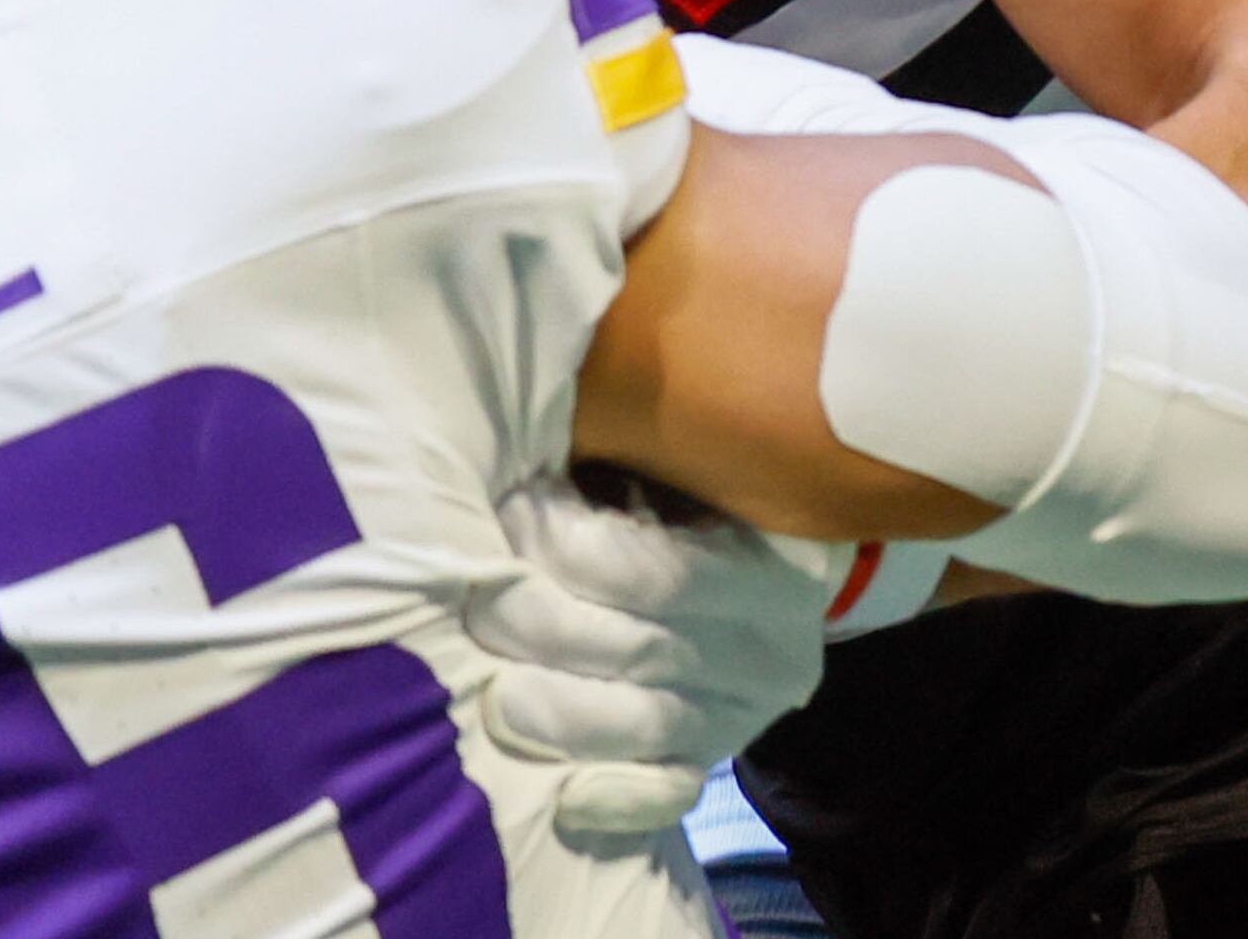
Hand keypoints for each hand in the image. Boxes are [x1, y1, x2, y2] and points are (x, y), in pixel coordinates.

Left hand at [465, 480, 833, 844]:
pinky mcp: (713, 761)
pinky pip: (667, 792)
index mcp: (766, 565)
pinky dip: (615, 798)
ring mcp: (741, 715)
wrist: (775, 575)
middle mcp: (766, 650)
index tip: (504, 516)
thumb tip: (529, 450)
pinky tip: (560, 793)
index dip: (565, 547)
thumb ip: (622, 464)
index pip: (654, 573)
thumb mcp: (681, 470)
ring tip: (489, 694)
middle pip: (638, 652)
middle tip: (471, 604)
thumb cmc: (695, 500)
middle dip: (539, 629)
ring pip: (645, 727)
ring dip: (557, 714)